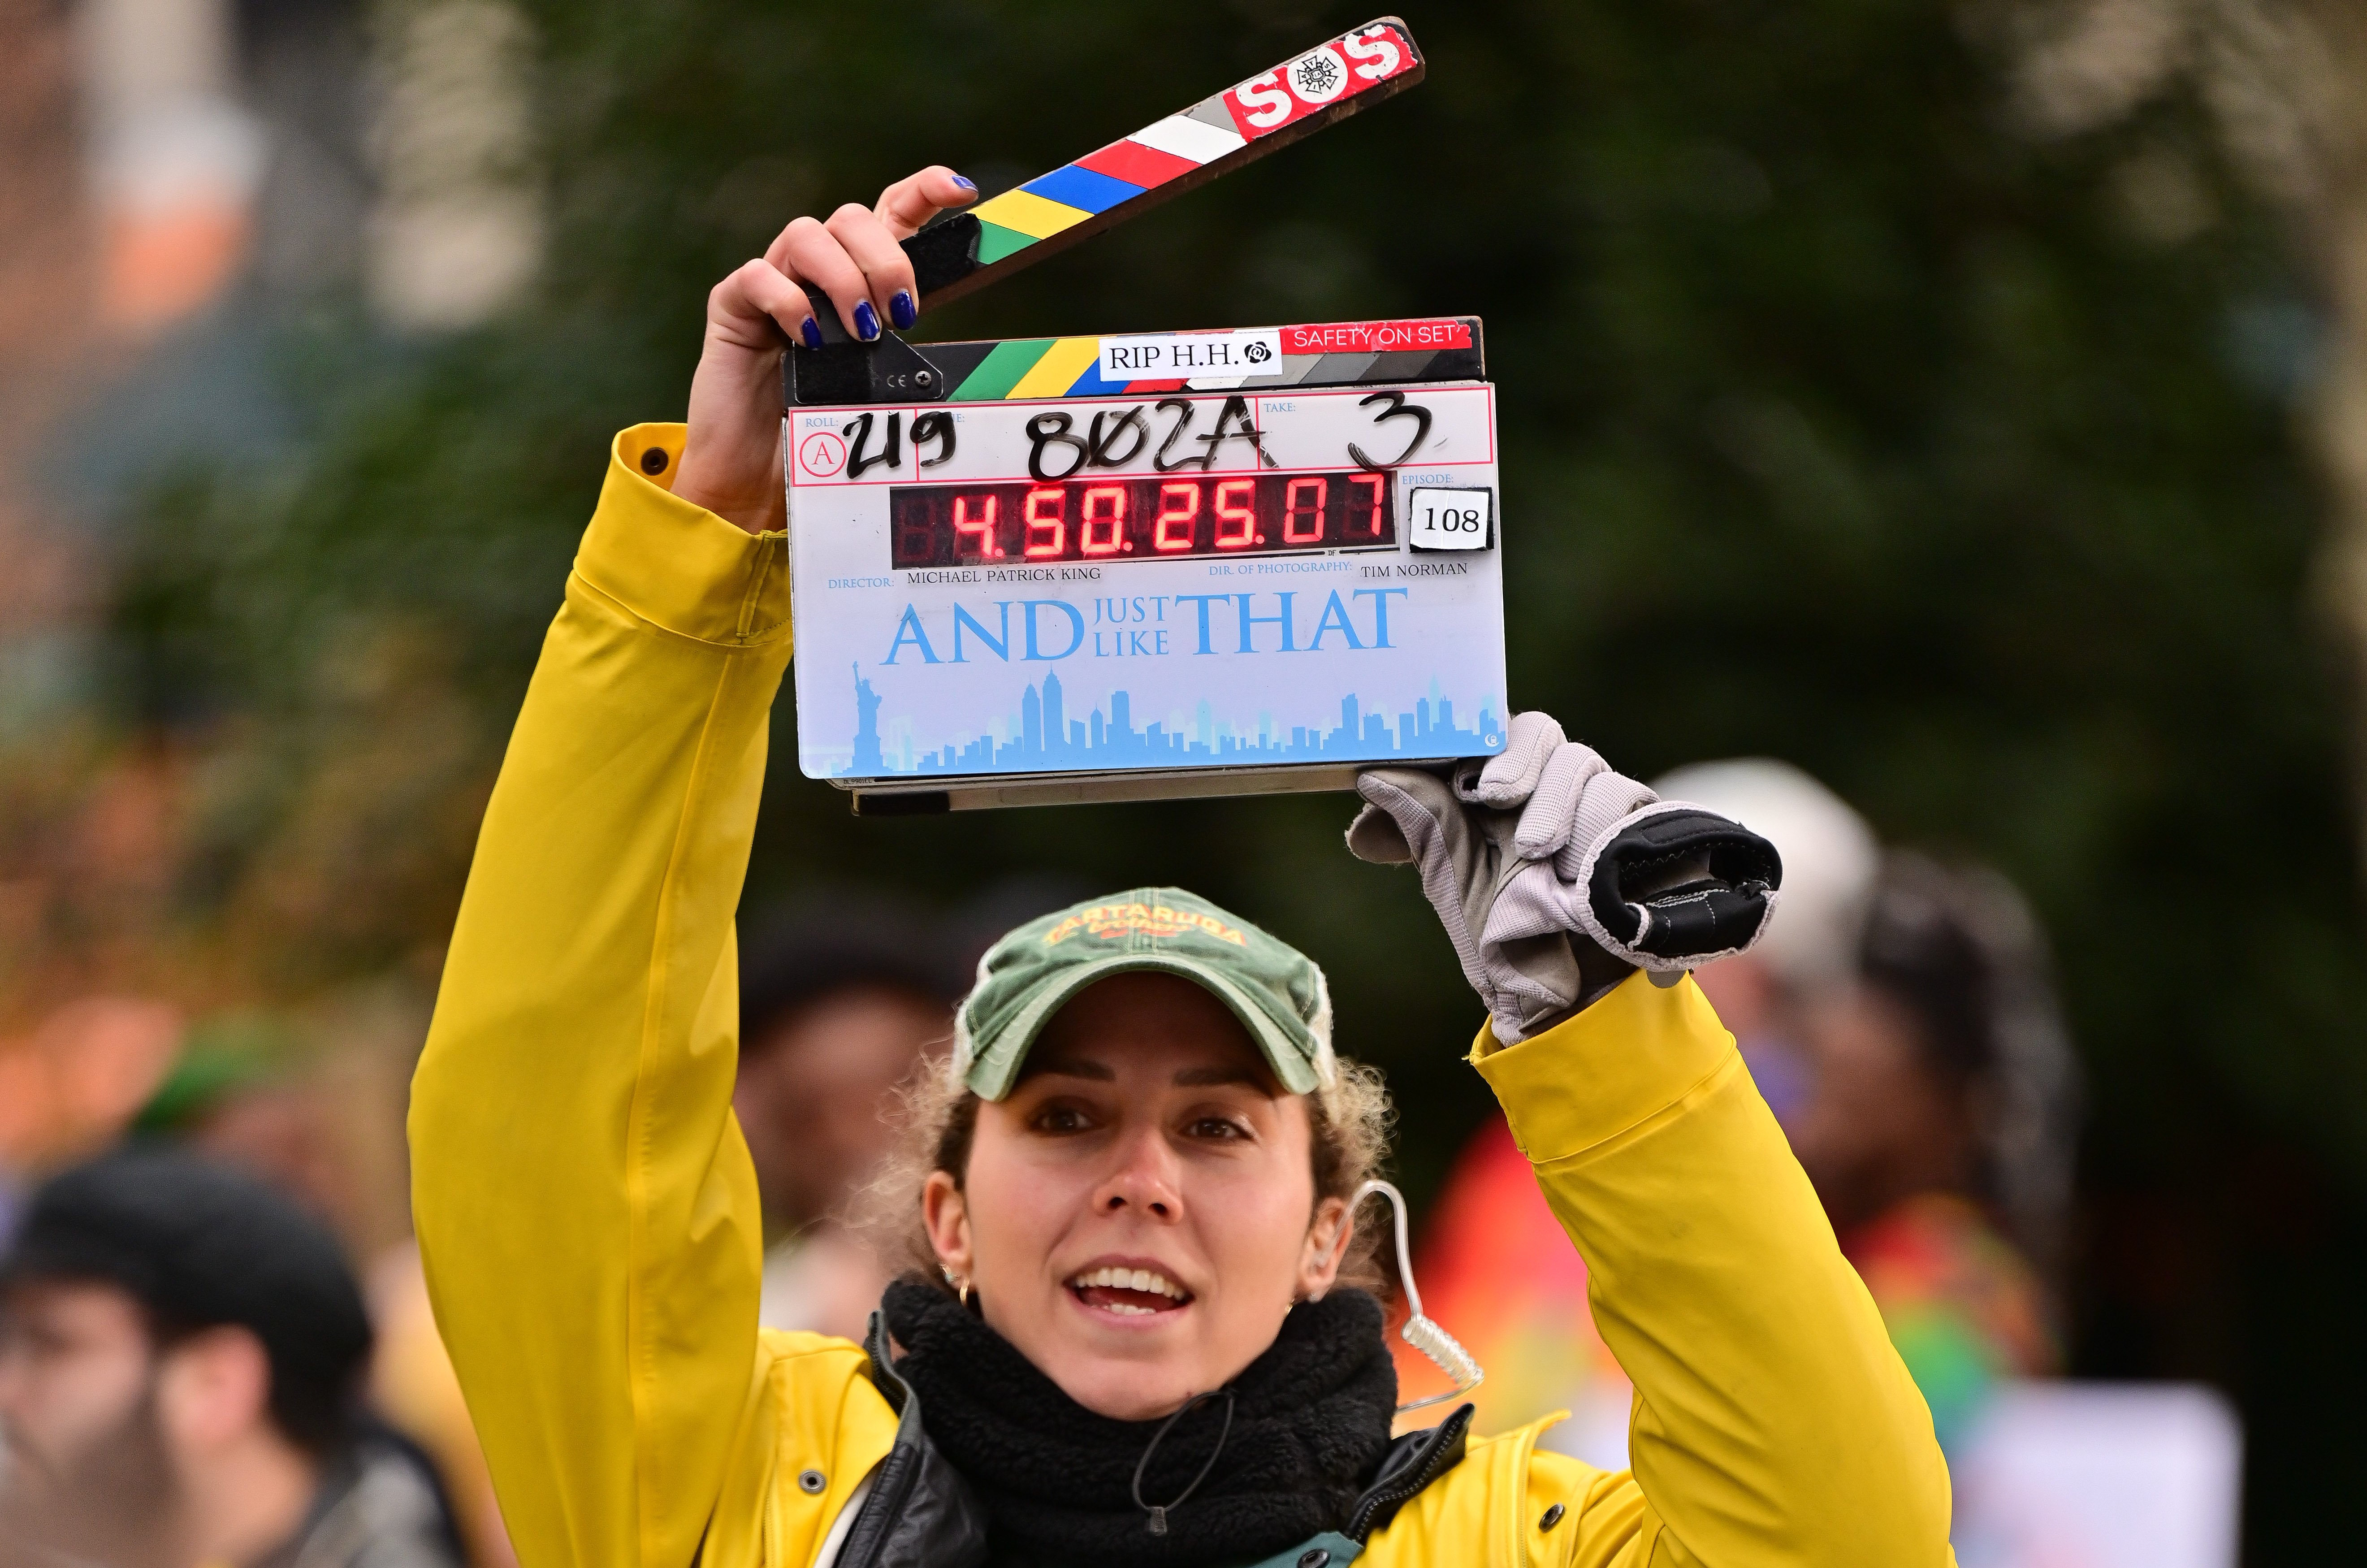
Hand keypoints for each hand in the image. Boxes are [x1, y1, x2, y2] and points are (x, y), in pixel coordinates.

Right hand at [674, 165, 976, 533]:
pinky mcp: (733, 306)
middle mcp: (815, 269)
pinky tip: (811, 339)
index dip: (925, 189)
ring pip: (807, 234)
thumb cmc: (822, 426)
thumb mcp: (879, 382)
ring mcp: (772, 282)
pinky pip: (760, 276)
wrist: (758, 474)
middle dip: (886, 259)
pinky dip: (790, 302)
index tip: (962, 191)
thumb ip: (902, 346)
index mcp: (858, 277)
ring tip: (861, 332)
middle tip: (901, 316)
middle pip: (852, 217)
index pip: (891, 211)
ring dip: (844, 279)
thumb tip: (942, 340)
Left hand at [1346, 712, 1782, 1043]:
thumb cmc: (1501, 932)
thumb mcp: (1452, 878)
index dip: (1506, 749)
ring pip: (1613, 786)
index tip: (1482, 790)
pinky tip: (1606, 887)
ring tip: (1557, 874)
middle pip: (1569, 753)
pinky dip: (1627, 851)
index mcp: (1517, 786)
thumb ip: (1419, 823)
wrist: (1562, 1003)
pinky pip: (1656, 826)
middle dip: (1544, 789)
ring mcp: (1619, 818)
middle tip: (1526, 842)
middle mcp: (1570, 791)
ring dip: (1581, 827)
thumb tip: (1371, 776)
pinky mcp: (1662, 849)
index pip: (1521, 734)